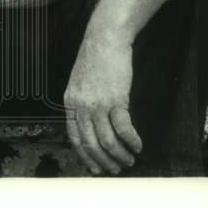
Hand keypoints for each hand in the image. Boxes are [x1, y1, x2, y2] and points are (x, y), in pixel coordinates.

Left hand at [64, 31, 142, 174]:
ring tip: (129, 160)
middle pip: (91, 144)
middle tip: (116, 169)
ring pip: (107, 141)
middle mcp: (81, 106)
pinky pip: (123, 129)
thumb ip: (82, 103)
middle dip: (104, 161)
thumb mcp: (79, 82)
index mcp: (70, 102)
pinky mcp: (116, 99)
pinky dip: (131, 141)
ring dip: (120, 155)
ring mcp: (98, 104)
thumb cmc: (95, 58)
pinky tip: (138, 145)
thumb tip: (91, 124)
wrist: (105, 38)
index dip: (86, 157)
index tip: (95, 168)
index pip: (75, 138)